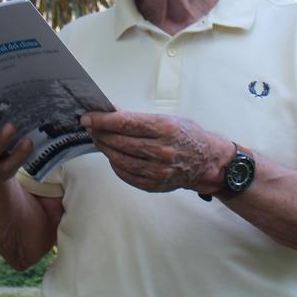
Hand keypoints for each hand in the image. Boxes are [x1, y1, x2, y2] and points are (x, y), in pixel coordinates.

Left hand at [81, 111, 231, 193]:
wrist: (208, 162)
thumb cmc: (188, 136)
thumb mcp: (168, 118)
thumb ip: (139, 118)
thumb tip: (112, 112)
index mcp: (164, 128)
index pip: (124, 123)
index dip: (102, 120)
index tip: (88, 117)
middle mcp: (161, 150)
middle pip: (119, 142)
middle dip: (100, 133)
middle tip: (90, 127)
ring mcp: (158, 170)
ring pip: (119, 159)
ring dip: (105, 149)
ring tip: (99, 140)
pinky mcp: (154, 184)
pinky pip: (126, 174)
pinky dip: (115, 164)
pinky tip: (112, 155)